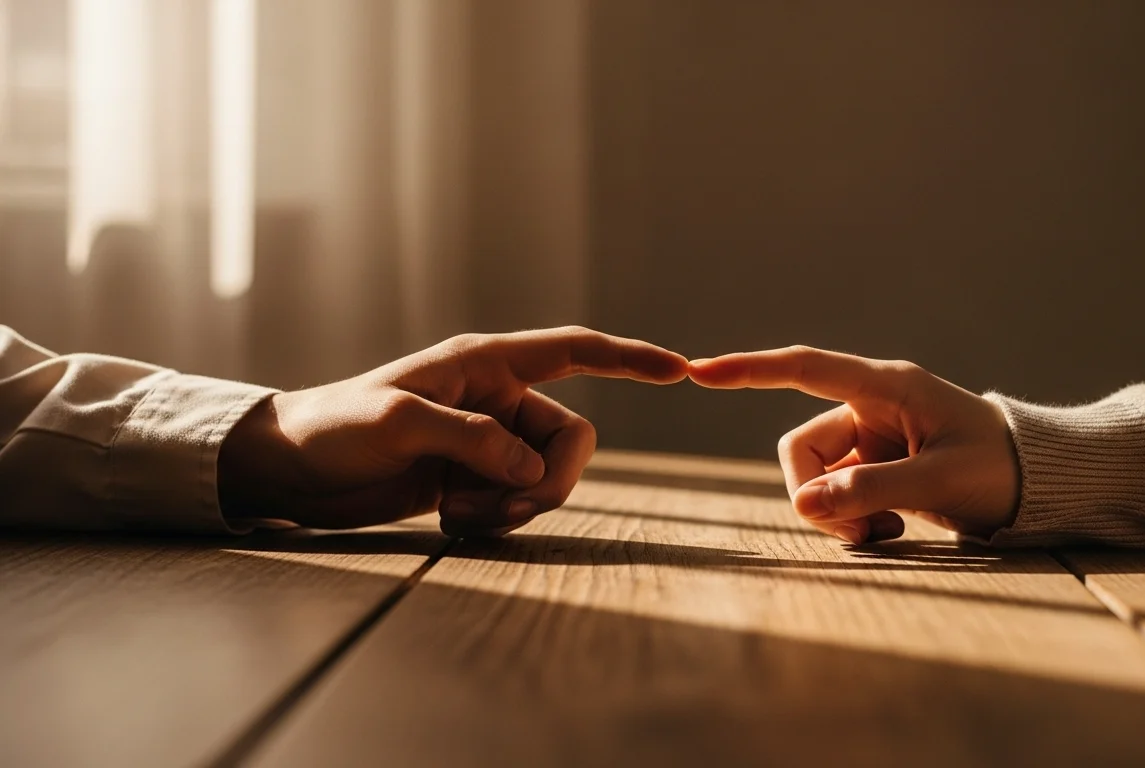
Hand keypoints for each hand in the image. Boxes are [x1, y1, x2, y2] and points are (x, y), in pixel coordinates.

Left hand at [218, 327, 686, 534]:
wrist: (293, 471)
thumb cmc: (335, 428)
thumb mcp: (399, 423)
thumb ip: (472, 438)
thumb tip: (525, 465)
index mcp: (487, 364)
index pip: (574, 351)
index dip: (629, 360)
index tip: (680, 369)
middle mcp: (497, 399)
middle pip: (572, 438)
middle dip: (549, 478)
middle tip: (503, 504)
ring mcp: (489, 442)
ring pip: (549, 476)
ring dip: (517, 504)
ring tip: (461, 511)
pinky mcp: (476, 478)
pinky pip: (519, 502)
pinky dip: (496, 518)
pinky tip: (449, 517)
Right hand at [689, 346, 1019, 544]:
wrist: (1040, 484)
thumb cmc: (1002, 468)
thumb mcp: (940, 480)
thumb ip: (871, 489)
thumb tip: (805, 503)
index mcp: (887, 387)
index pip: (804, 369)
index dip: (750, 370)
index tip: (700, 371)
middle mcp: (869, 407)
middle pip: (801, 449)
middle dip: (816, 497)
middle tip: (860, 533)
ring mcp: (869, 441)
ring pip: (814, 478)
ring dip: (837, 515)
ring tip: (885, 533)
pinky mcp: (873, 470)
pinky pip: (835, 496)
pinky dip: (853, 521)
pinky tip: (892, 530)